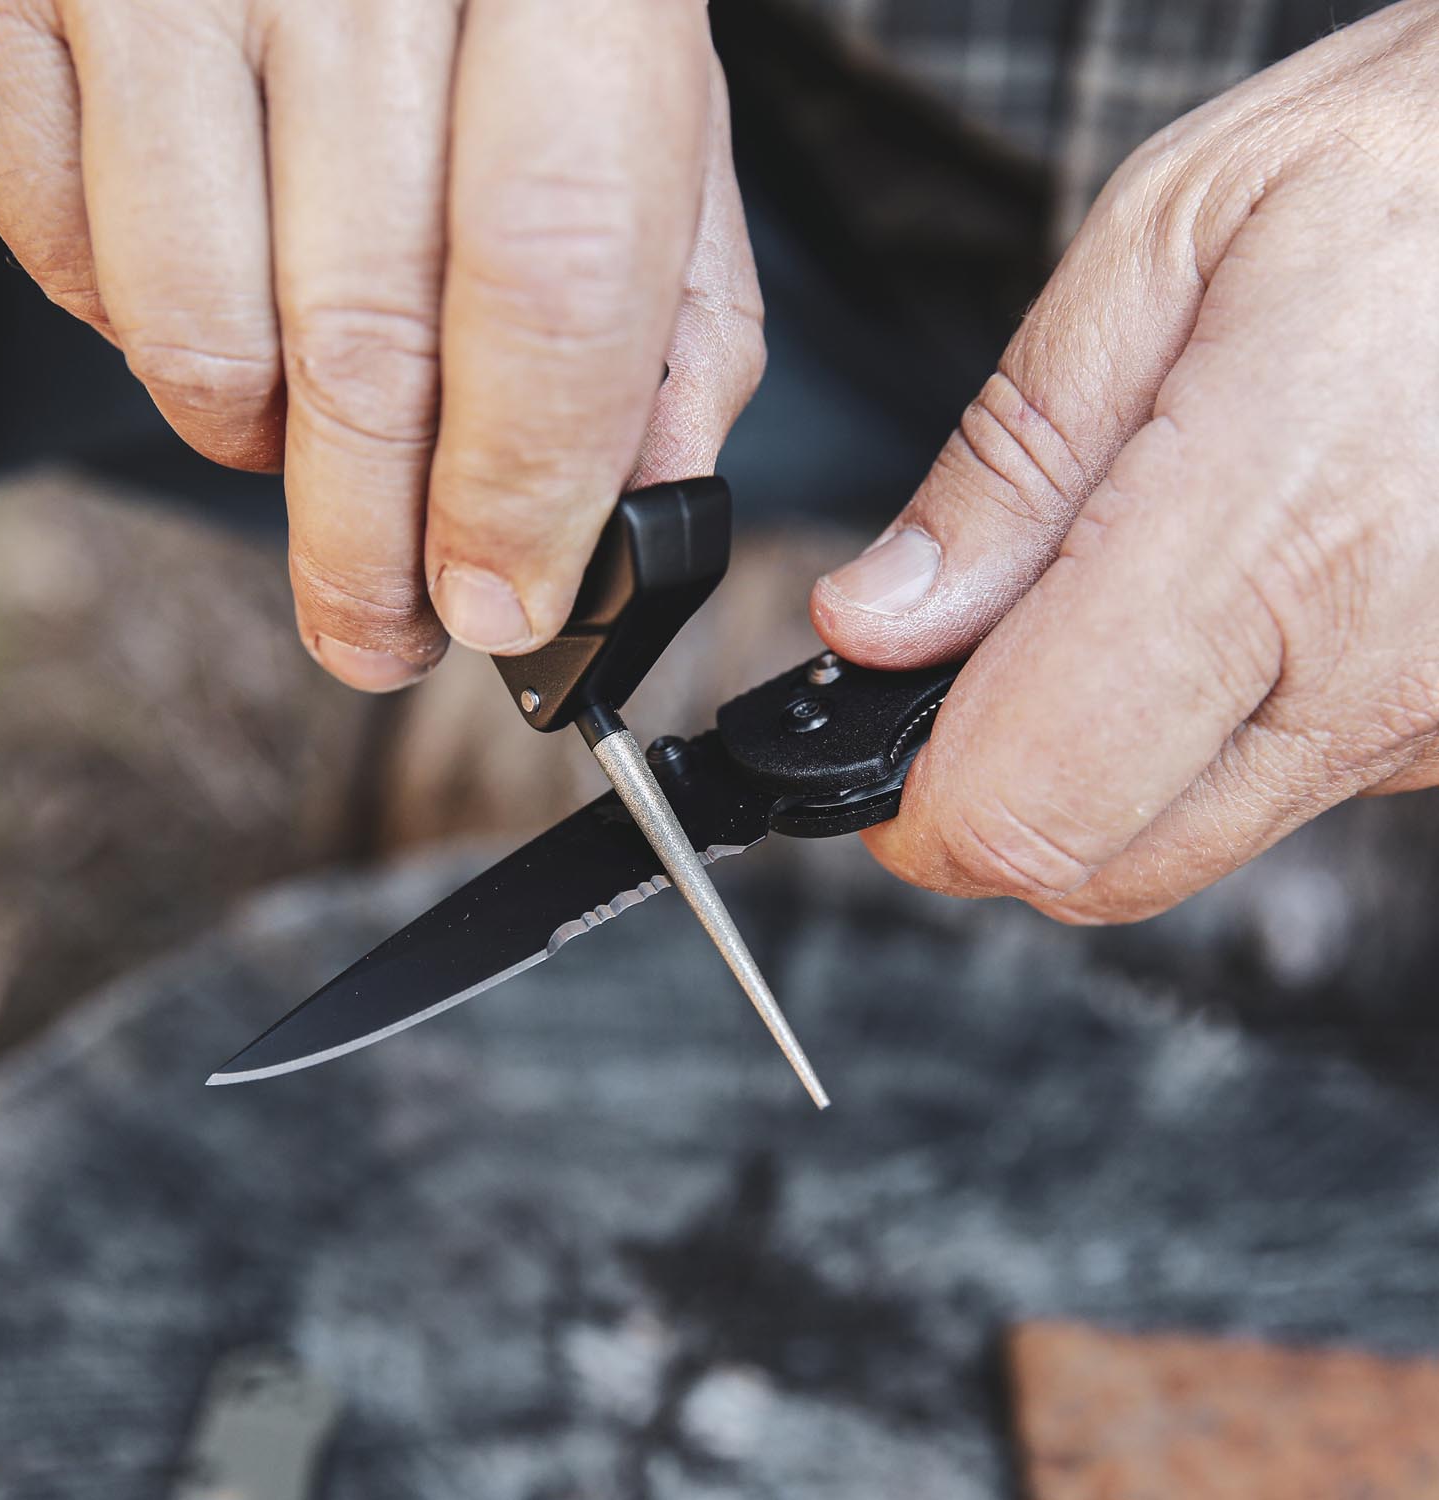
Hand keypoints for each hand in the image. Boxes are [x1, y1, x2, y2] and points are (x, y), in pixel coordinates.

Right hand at [0, 0, 762, 688]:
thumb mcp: (640, 97)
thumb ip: (670, 299)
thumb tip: (639, 501)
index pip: (552, 280)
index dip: (524, 487)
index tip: (504, 608)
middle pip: (366, 347)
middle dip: (377, 549)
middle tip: (384, 633)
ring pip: (202, 340)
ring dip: (265, 448)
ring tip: (309, 423)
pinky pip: (66, 266)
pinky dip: (147, 339)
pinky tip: (217, 292)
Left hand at [812, 0, 1438, 922]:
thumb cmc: (1408, 172)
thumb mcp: (1160, 247)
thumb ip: (1006, 467)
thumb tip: (878, 624)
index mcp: (1268, 530)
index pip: (1032, 797)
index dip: (915, 807)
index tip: (873, 744)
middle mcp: (1372, 663)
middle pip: (1097, 865)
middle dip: (987, 802)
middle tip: (953, 682)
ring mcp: (1435, 714)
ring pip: (1182, 844)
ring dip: (1090, 772)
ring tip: (1096, 611)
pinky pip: (1275, 793)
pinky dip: (1195, 741)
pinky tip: (1210, 618)